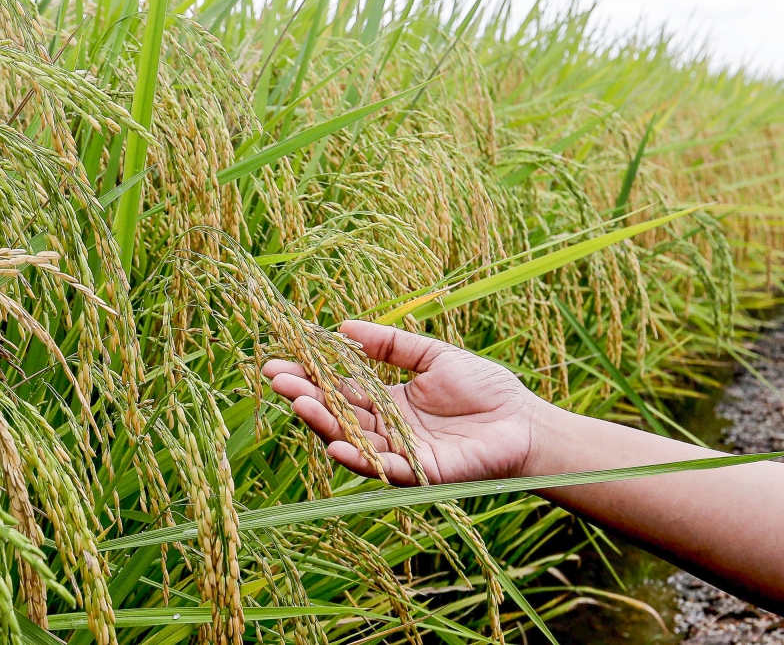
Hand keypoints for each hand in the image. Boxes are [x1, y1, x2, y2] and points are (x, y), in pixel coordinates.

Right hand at [262, 320, 546, 485]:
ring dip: (324, 423)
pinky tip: (335, 445)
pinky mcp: (421, 473)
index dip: (310, 377)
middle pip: (338, 413)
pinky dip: (359, 459)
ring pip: (353, 439)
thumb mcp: (433, 356)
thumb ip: (392, 345)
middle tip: (276, 378)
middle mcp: (387, 429)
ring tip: (298, 402)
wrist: (526, 421)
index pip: (339, 389)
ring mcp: (400, 453)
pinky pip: (384, 468)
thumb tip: (343, 327)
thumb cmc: (486, 389)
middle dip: (306, 396)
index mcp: (387, 403)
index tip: (278, 362)